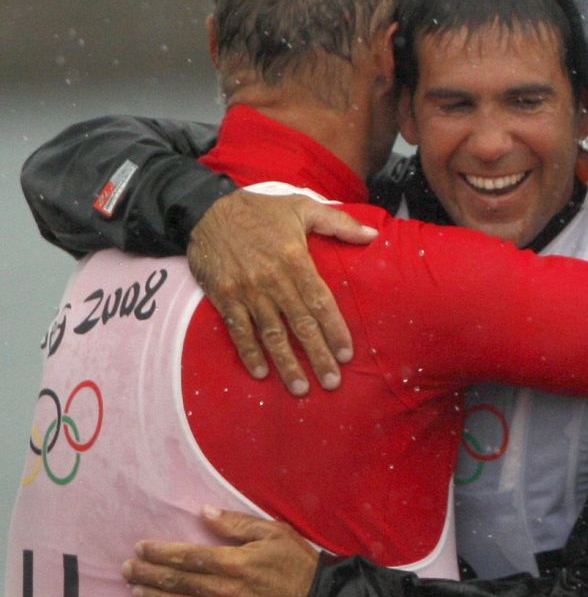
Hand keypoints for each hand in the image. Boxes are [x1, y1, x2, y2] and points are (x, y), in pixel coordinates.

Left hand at [122, 507, 318, 596]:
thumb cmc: (299, 567)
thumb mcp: (274, 534)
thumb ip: (238, 524)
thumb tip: (205, 514)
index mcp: (232, 563)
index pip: (185, 557)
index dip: (159, 552)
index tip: (141, 548)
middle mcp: (222, 590)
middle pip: (176, 582)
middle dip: (148, 574)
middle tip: (127, 570)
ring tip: (135, 592)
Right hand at [187, 190, 376, 394]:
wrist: (205, 209)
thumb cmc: (260, 211)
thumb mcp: (301, 207)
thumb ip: (339, 222)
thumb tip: (372, 235)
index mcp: (295, 259)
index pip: (320, 301)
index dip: (335, 330)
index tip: (347, 354)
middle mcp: (272, 279)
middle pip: (300, 325)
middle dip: (317, 356)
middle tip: (332, 382)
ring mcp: (247, 291)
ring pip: (271, 334)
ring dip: (286, 363)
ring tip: (301, 389)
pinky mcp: (224, 297)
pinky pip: (239, 330)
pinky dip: (249, 353)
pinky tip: (262, 373)